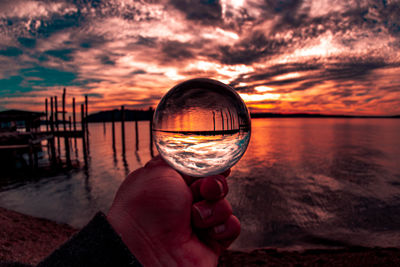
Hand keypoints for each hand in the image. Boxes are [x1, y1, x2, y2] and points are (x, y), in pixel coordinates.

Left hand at [107, 156, 239, 266]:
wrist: (147, 249)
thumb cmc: (146, 209)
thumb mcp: (161, 169)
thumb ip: (184, 158)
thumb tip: (204, 157)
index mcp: (169, 183)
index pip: (199, 168)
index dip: (209, 165)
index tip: (214, 163)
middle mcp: (183, 202)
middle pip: (216, 183)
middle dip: (214, 184)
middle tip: (203, 189)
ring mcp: (198, 222)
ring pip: (224, 204)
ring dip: (213, 208)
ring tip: (194, 217)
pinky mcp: (211, 241)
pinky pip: (232, 226)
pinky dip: (222, 226)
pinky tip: (206, 231)